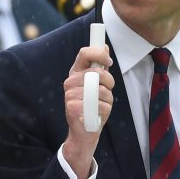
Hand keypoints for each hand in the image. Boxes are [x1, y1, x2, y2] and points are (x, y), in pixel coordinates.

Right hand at [62, 43, 113, 178]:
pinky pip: (101, 106)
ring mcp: (70, 95)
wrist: (83, 132)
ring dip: (108, 100)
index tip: (109, 61)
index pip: (84, 53)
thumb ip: (99, 67)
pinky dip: (105, 112)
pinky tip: (97, 115)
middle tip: (107, 91)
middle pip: (98, 73)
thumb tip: (104, 46)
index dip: (99, 53)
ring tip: (100, 106)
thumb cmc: (92, 106)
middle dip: (109, 82)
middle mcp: (70, 82)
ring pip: (102, 91)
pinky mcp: (73, 109)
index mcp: (75, 73)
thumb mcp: (96, 84)